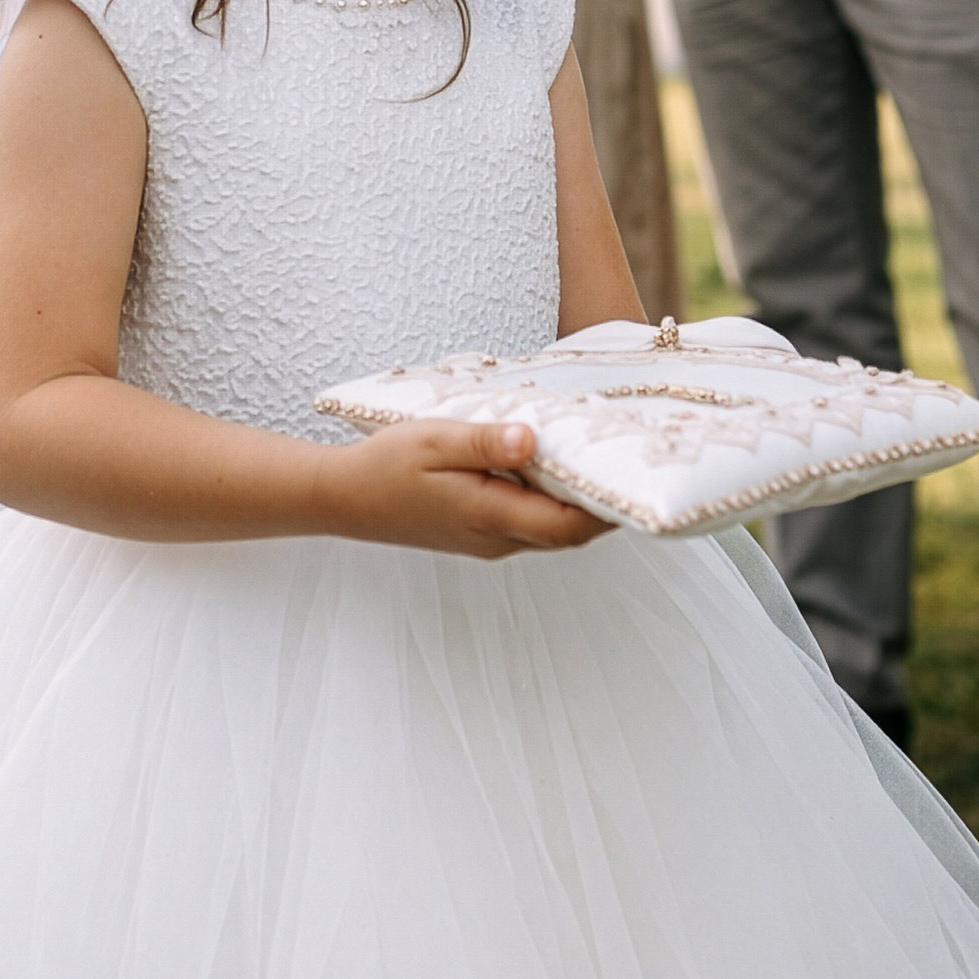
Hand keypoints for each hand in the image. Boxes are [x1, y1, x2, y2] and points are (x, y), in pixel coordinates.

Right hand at [320, 417, 610, 560]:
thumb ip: (484, 442)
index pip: (567, 525)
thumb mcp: (433, 440)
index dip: (607, 509)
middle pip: (569, 532)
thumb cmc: (385, 465)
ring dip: (578, 503)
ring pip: (551, 529)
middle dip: (604, 505)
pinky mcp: (480, 532)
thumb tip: (532, 439)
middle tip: (631, 462)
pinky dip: (551, 500)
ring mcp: (489, 539)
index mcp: (490, 516)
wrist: (343, 499)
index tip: (635, 476)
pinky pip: (530, 522)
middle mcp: (497, 538)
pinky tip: (552, 466)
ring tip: (600, 459)